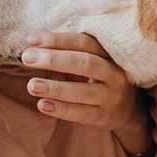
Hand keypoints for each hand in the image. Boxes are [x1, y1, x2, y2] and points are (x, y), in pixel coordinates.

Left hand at [21, 32, 150, 150]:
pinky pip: (81, 113)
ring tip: (31, 85)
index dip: (57, 40)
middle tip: (27, 58)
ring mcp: (110, 96)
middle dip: (54, 59)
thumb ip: (70, 54)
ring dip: (55, 87)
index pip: (84, 42)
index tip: (31, 40)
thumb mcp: (95, 61)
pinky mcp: (103, 116)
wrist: (129, 109)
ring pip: (83, 91)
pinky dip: (61, 109)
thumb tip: (35, 51)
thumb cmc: (101, 77)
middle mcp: (113, 73)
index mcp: (109, 53)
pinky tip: (42, 105)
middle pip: (85, 63)